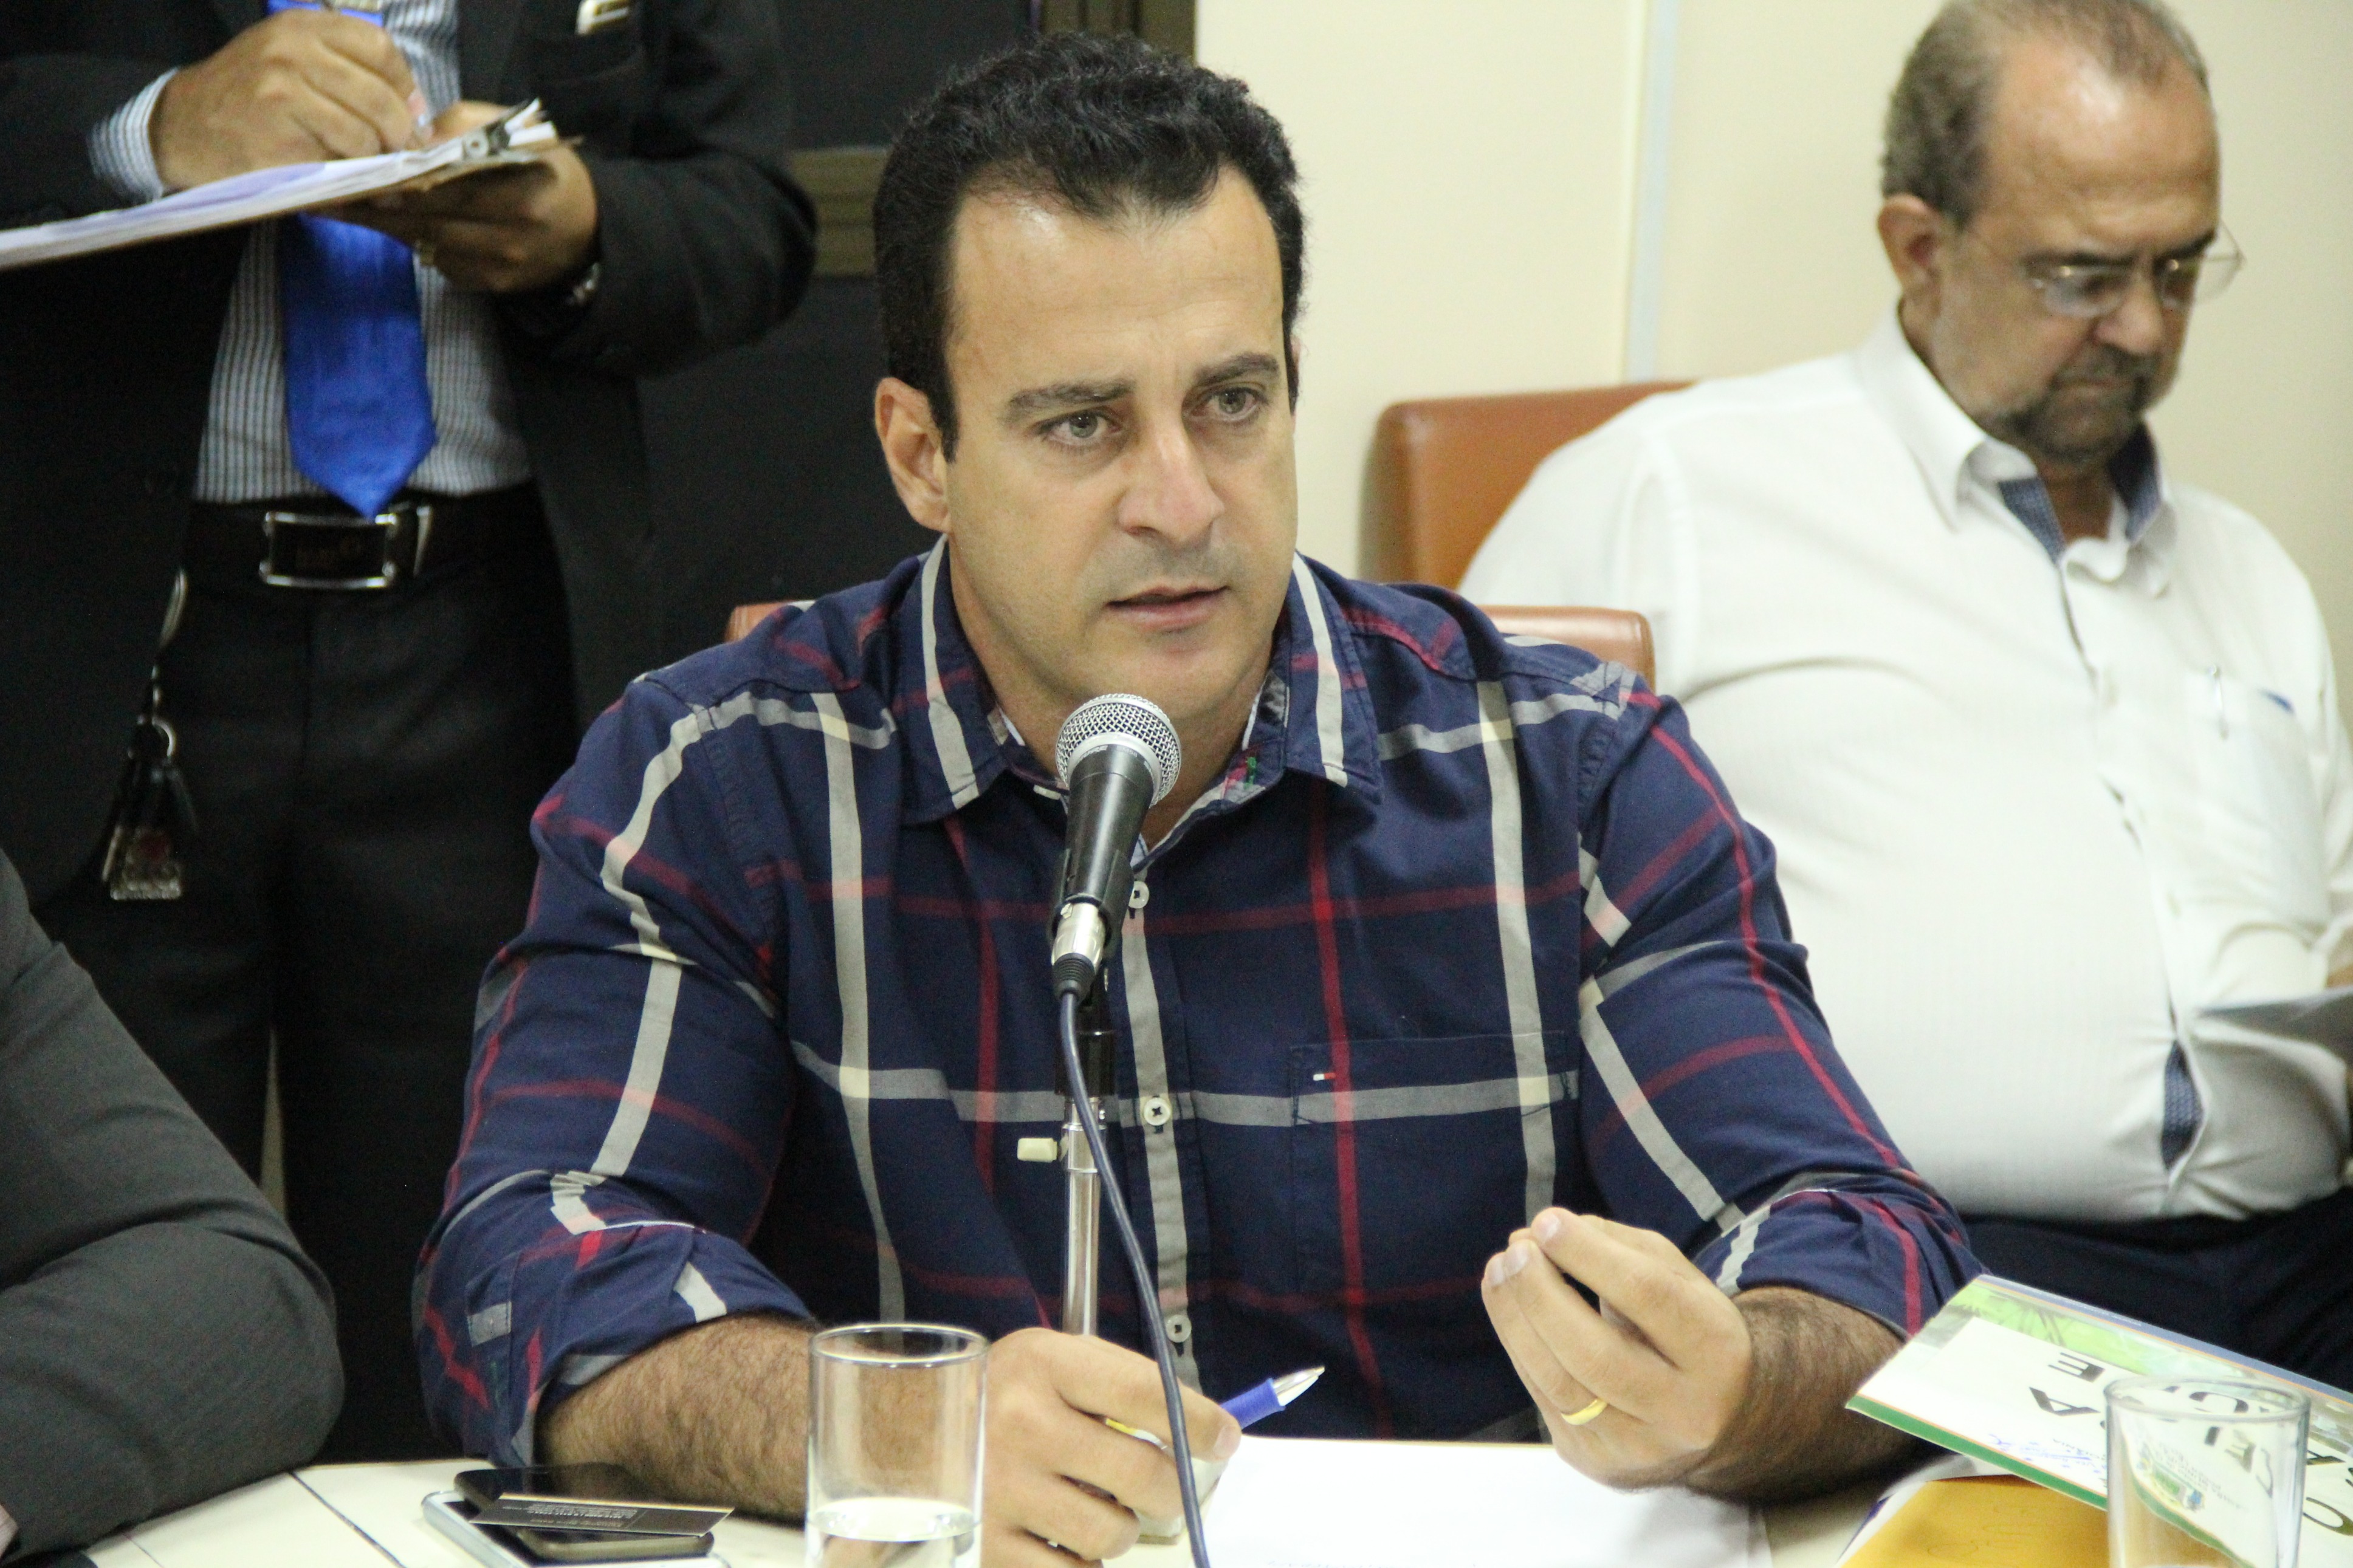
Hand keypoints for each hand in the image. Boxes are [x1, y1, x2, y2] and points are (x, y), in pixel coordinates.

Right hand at [152, 9, 425, 189]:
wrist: (181, 126)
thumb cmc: (249, 96)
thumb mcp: (291, 61)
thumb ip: (350, 71)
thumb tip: (421, 109)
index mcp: (301, 27)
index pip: (380, 48)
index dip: (405, 85)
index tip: (409, 112)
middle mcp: (291, 52)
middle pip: (380, 96)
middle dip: (400, 133)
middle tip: (398, 151)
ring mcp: (281, 93)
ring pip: (364, 133)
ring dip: (374, 158)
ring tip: (362, 162)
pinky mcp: (276, 137)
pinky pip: (337, 160)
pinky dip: (347, 174)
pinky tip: (335, 172)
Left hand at [340, 101, 599, 293]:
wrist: (590, 230)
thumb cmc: (546, 171)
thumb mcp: (517, 133)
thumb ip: (464, 126)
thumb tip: (412, 140)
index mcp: (520, 183)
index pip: (445, 181)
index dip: (397, 179)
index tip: (355, 173)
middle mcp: (512, 229)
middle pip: (427, 216)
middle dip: (375, 205)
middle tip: (329, 194)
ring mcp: (501, 263)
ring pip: (427, 243)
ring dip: (386, 227)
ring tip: (347, 209)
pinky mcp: (492, 286)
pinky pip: (441, 264)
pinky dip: (419, 244)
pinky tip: (402, 228)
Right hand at [983, 1328, 1240, 1566]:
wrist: (909, 1432)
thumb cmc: (1009, 1395)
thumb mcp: (1059, 1361)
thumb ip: (1131, 1384)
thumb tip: (1214, 1433)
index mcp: (1044, 1364)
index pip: (1147, 1393)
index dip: (1200, 1421)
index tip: (1225, 1439)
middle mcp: (1020, 1423)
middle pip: (1145, 1475)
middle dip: (1171, 1487)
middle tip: (1162, 1486)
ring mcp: (999, 1490)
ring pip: (1114, 1535)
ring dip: (1120, 1527)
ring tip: (1094, 1506)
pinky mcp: (985, 1545)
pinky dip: (1082, 1563)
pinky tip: (1062, 1534)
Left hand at [1482, 1207, 1751, 1487]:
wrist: (1724, 1422)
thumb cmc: (1690, 1330)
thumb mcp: (1680, 1280)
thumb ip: (1619, 1247)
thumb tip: (1543, 1231)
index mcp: (1716, 1352)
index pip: (1647, 1297)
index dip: (1590, 1256)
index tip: (1546, 1221)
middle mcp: (1684, 1411)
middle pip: (1597, 1354)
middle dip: (1541, 1295)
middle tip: (1514, 1251)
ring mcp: (1639, 1447)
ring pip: (1561, 1385)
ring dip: (1516, 1321)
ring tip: (1498, 1271)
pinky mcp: (1598, 1463)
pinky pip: (1545, 1400)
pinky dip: (1520, 1347)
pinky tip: (1508, 1309)